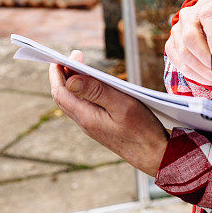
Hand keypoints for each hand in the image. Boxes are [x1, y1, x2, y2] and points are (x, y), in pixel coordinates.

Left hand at [49, 51, 169, 176]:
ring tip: (82, 65)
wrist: (154, 156)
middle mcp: (85, 122)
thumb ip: (96, 91)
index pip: (60, 93)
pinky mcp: (101, 127)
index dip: (57, 73)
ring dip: (73, 82)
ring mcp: (92, 126)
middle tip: (75, 56)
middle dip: (64, 75)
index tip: (61, 57)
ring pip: (73, 102)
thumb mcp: (122, 105)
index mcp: (86, 117)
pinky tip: (95, 83)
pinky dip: (84, 91)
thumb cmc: (142, 130)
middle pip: (63, 97)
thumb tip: (70, 80)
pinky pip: (84, 106)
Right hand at [165, 0, 211, 85]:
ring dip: (203, 71)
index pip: (208, 15)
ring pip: (184, 53)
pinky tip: (209, 78)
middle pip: (190, 37)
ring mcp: (176, 30)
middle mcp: (188, 15)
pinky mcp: (170, 45)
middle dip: (207, 59)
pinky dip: (195, 75)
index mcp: (207, 6)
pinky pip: (179, 63)